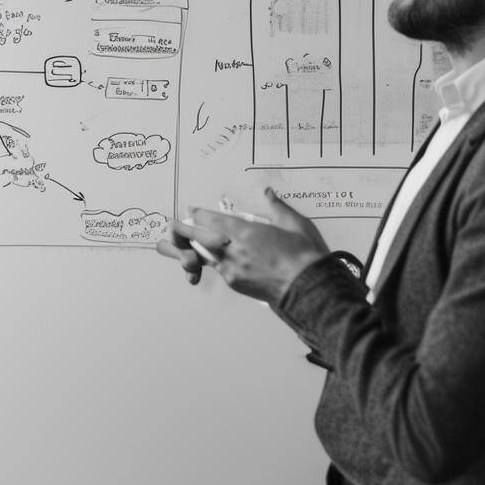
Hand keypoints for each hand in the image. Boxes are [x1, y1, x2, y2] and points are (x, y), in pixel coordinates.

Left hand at [170, 188, 329, 305]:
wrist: (310, 291)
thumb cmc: (306, 258)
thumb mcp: (296, 224)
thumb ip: (278, 208)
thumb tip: (269, 193)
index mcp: (246, 232)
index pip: (212, 220)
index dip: (199, 214)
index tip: (192, 210)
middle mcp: (233, 251)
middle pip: (200, 238)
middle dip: (185, 231)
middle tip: (173, 226)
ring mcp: (232, 269)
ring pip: (205, 255)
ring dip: (196, 248)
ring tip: (187, 244)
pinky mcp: (236, 284)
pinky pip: (219, 269)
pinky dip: (214, 261)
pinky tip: (216, 258)